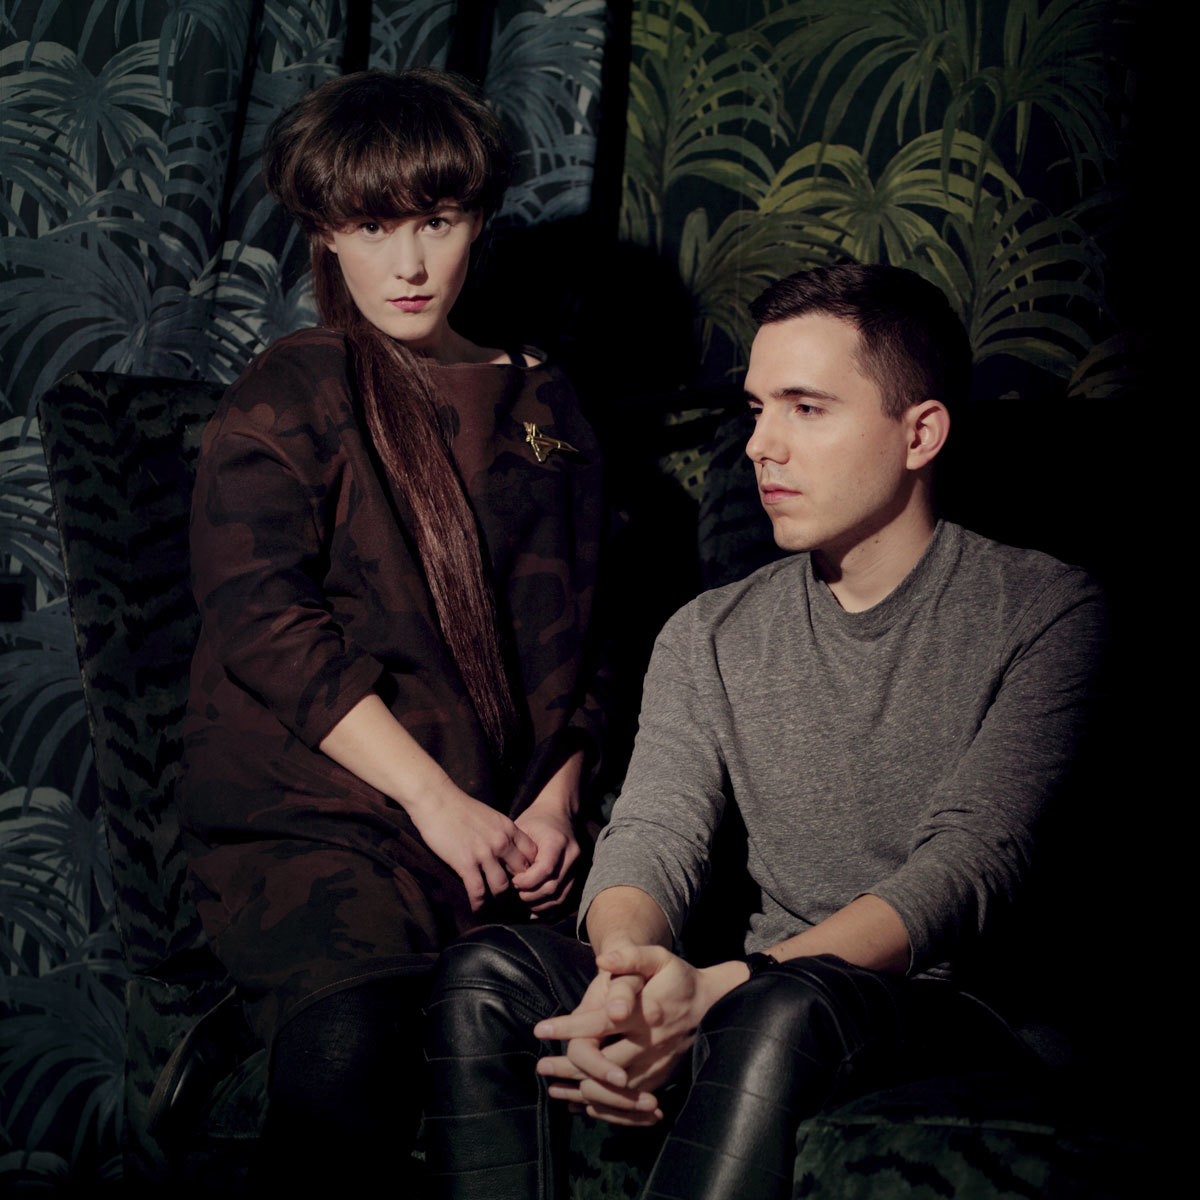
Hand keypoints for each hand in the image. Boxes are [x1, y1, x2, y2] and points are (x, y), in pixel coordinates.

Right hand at [406, 788, 537, 911]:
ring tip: (492, 904)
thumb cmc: (459, 807)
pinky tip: (476, 909)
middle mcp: (502, 842)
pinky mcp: (466, 863)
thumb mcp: (490, 816)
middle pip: (521, 873)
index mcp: (509, 829)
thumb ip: (501, 832)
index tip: (523, 878)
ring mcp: (485, 853)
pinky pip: (478, 891)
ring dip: (497, 898)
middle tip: (510, 896)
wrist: (436, 799)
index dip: (531, 869)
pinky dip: (478, 905)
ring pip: (501, 887)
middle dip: (518, 887)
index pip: (533, 855)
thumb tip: (506, 849)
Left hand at [512, 806, 579, 914]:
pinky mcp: (577, 875)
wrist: (559, 812)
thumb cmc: (536, 820)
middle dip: (530, 895)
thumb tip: (506, 878)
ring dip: (539, 905)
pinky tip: (534, 909)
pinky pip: (565, 899)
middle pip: (552, 887)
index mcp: (557, 841)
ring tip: (523, 901)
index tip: (513, 881)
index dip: (527, 881)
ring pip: (560, 897)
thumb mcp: (522, 828)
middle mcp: (571, 855)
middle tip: (515, 893)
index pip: (545, 869)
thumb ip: (516, 852)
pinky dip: (549, 909)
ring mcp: (577, 867)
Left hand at [535, 945, 732, 1125]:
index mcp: (644, 1014)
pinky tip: (582, 1103)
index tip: (541, 1029)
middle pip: (602, 1064)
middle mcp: (648, 1045)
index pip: (600, 1025)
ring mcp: (655, 1066)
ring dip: (581, 1090)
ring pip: (614, 1090)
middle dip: (567, 1068)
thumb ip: (632, 957)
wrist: (712, 1006)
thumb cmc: (679, 979)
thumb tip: (603, 960)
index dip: (569, 1028)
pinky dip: (603, 1105)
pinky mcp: (659, 1080)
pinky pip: (628, 1101)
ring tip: (554, 1089)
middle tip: (541, 1068)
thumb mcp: (660, 958)